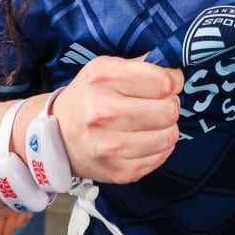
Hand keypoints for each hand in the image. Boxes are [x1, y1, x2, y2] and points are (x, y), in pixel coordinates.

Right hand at [53, 56, 182, 184]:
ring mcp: (110, 146)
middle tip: (161, 103)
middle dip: (171, 104)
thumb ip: (141, 64)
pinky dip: (160, 147)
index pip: (162, 82)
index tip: (169, 83)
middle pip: (168, 110)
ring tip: (154, 122)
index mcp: (102, 79)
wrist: (58, 136)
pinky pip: (160, 157)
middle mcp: (103, 112)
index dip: (173, 81)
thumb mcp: (106, 67)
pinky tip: (147, 138)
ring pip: (169, 136)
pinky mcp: (119, 171)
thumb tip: (175, 69)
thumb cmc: (89, 97)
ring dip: (168, 127)